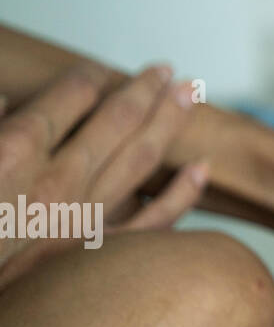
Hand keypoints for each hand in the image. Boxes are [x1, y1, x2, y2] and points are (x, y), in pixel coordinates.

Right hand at [0, 63, 209, 288]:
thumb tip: (1, 100)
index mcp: (14, 152)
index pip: (67, 98)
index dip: (87, 78)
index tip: (100, 69)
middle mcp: (58, 181)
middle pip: (116, 120)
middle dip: (144, 89)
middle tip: (167, 69)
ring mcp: (83, 219)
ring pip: (140, 158)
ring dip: (169, 121)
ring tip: (192, 92)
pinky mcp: (95, 257)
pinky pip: (152, 222)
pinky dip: (181, 193)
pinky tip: (201, 169)